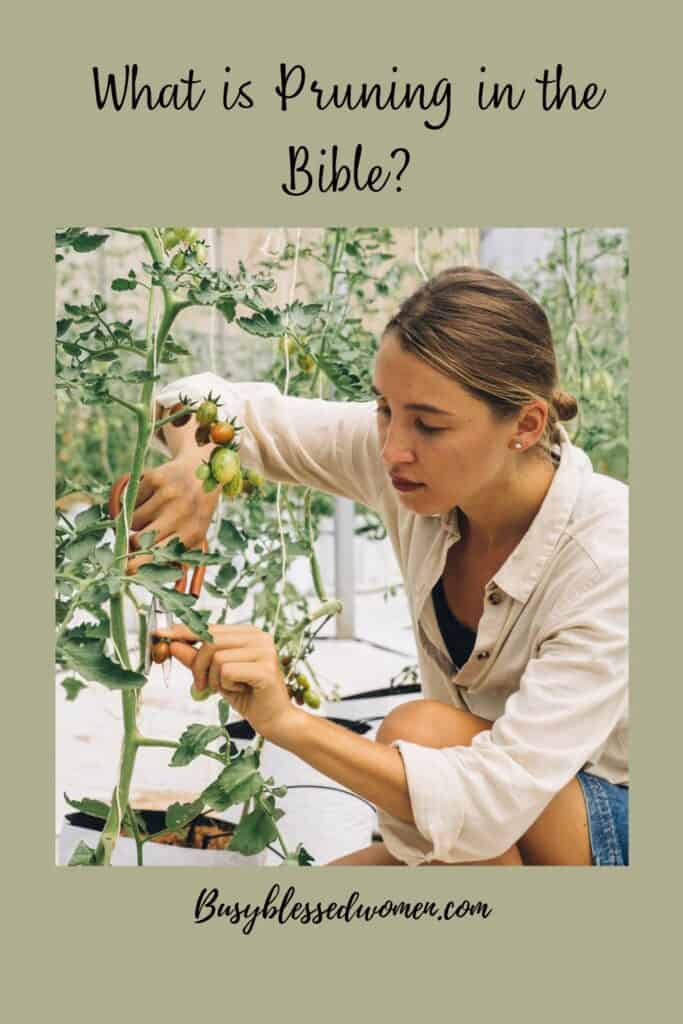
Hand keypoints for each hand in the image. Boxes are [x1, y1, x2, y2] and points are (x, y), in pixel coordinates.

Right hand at [128, 447, 219, 573]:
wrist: (201, 471)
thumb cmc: (194, 511)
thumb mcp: (193, 534)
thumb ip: (176, 559)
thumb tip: (150, 579)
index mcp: (192, 533)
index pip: (158, 556)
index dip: (137, 565)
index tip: (124, 570)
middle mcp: (181, 513)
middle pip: (139, 540)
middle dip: (130, 544)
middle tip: (129, 542)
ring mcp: (168, 494)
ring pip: (133, 520)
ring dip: (135, 522)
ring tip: (151, 515)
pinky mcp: (155, 478)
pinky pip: (131, 500)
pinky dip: (135, 503)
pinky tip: (151, 498)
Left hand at [158, 624, 295, 740]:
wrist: (275, 720)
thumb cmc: (247, 696)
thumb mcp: (216, 676)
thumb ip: (196, 659)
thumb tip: (172, 645)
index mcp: (248, 633)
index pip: (209, 627)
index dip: (184, 631)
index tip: (161, 634)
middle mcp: (259, 636)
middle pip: (210, 640)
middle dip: (198, 665)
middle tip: (202, 684)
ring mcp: (264, 650)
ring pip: (216, 657)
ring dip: (214, 679)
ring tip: (228, 688)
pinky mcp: (265, 668)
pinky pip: (226, 671)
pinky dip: (226, 686)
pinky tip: (241, 691)